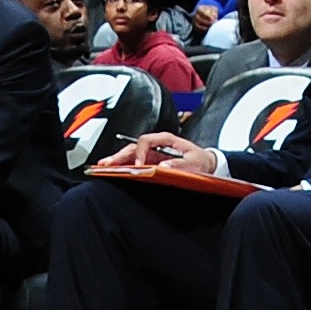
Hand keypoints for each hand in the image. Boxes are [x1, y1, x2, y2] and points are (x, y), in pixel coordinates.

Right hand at [92, 133, 217, 177]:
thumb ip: (179, 164)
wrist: (206, 163)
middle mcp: (157, 144)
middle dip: (120, 155)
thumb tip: (162, 166)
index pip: (147, 141)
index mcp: (166, 139)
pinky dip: (124, 166)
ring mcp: (153, 153)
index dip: (140, 152)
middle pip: (134, 147)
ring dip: (118, 160)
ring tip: (103, 167)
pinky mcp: (152, 161)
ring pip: (132, 154)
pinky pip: (135, 162)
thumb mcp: (194, 162)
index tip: (139, 164)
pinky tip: (113, 170)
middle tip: (106, 163)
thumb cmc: (200, 160)